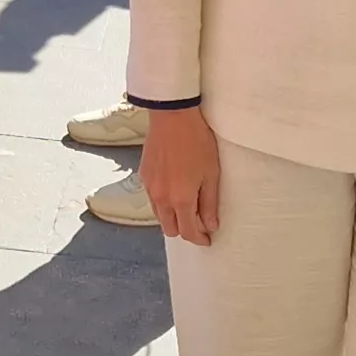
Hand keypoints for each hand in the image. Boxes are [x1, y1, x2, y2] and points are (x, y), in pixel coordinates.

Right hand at [143, 103, 221, 244]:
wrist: (172, 116)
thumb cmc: (196, 141)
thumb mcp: (211, 173)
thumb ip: (209, 203)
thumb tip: (210, 225)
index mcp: (180, 199)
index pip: (188, 231)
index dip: (199, 239)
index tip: (207, 239)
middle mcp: (161, 198)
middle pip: (170, 229)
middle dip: (184, 231)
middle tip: (199, 223)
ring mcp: (150, 188)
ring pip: (159, 216)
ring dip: (172, 217)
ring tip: (187, 206)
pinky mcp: (144, 176)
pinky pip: (153, 200)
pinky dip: (163, 203)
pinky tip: (174, 191)